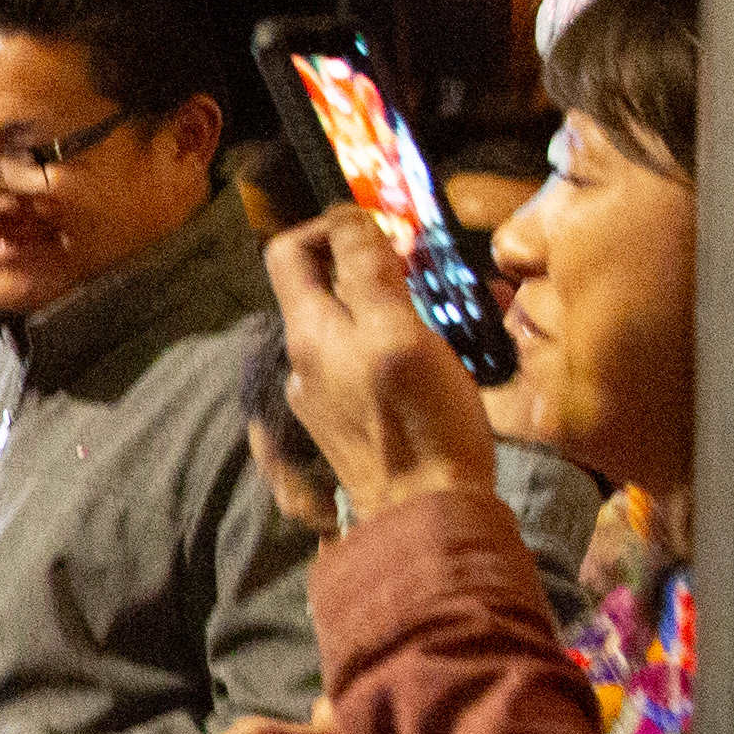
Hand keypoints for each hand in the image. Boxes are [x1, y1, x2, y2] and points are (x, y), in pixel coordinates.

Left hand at [267, 210, 502, 522]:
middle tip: (425, 269)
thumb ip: (368, 273)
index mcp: (308, 334)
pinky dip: (397, 346)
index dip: (330, 226)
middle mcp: (303, 363)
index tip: (385, 230)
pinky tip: (439, 357)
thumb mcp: (398, 333)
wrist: (427, 517)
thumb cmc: (420, 424)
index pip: (289, 252)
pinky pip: (366, 366)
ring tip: (445, 311)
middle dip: (373, 267)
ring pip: (351, 327)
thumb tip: (346, 216)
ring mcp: (324, 397)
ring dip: (393, 306)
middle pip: (324, 289)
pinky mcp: (351, 423)